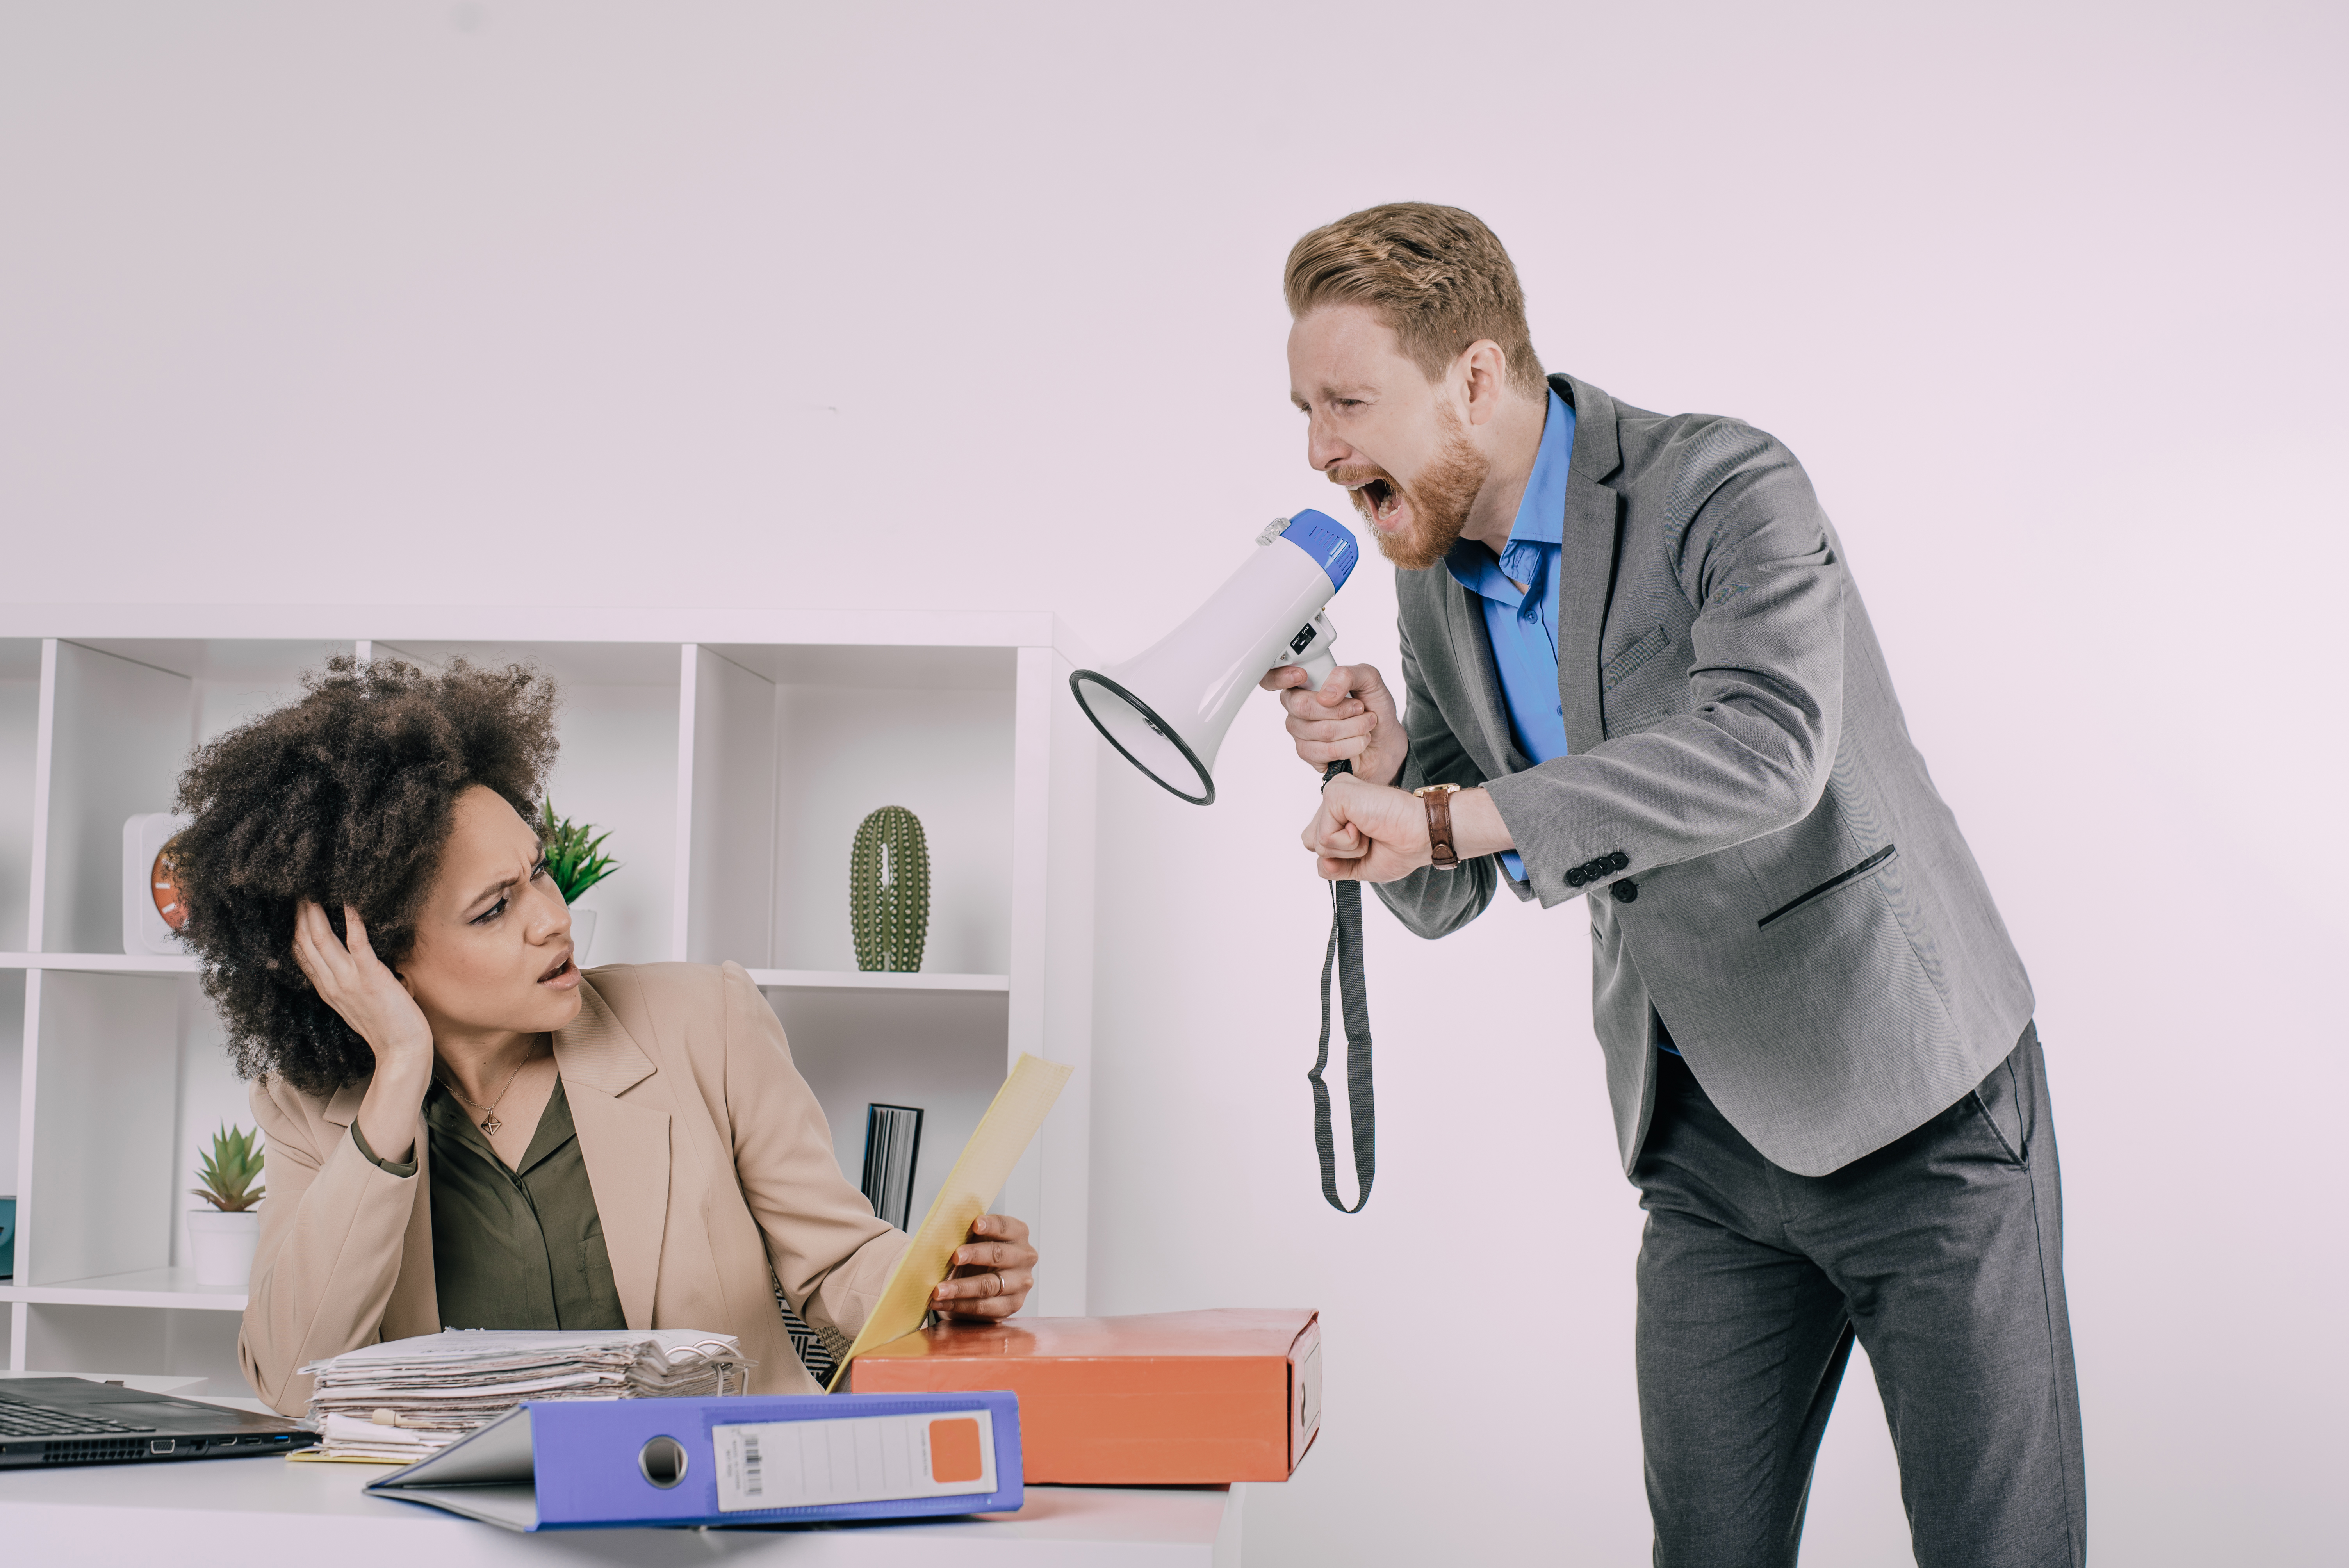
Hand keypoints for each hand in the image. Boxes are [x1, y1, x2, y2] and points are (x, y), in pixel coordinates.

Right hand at [290, 902, 433, 1069]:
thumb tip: (349, 962)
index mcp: (328, 990)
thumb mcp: (357, 1004)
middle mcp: (332, 984)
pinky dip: (352, 920)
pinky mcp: (371, 978)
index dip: (295, 929)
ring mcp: (349, 981)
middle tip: (301, 888)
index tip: (294, 907)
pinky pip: (357, 943)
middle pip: (305, 942)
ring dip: (317, 911)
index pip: (301, 954)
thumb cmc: (387, 1027)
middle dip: (300, 913)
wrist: (402, 1052)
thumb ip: (347, 983)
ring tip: (316, 889)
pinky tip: (350, 902)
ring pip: (322, 939)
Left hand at [930, 1214, 1036, 1321]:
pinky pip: (982, 1306)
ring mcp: (1020, 1283)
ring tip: (938, 1290)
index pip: (1006, 1226)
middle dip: (974, 1255)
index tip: (975, 1224)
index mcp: (1018, 1234)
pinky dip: (958, 1305)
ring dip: (960, 1288)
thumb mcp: (974, 1240)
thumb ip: (965, 1234)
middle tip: (954, 1257)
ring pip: (988, 1285)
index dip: (991, 1225)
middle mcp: (1025, 1257)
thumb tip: (939, 1233)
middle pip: (998, 1255)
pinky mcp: (1011, 1305)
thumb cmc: (976, 1256)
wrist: (980, 1284)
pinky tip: (940, 1302)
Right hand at [1259, 662, 1406, 786]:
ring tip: (1366, 724)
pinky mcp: (1310, 755)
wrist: (1386, 740)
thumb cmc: (1374, 708)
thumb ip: (1348, 675)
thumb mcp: (1369, 679)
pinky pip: (1326, 751)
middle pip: (1302, 706)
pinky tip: (1359, 741)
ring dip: (1354, 727)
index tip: (1302, 676)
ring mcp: (1300, 733)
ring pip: (1321, 730)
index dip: (1282, 677)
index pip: (1275, 678)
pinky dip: (1352, 745)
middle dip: (1340, 709)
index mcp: (1305, 684)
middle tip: (1360, 708)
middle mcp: (1297, 708)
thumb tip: (1326, 694)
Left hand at [1303, 773, 1431, 881]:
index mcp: (1340, 813)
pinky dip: (1349, 843)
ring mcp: (1334, 794)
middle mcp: (1335, 800)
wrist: (1423, 836)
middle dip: (1340, 854)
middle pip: (1310, 843)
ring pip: (1317, 842)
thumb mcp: (1361, 867)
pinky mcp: (1336, 794)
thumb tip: (1320, 863)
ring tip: (1372, 830)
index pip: (1315, 844)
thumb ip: (1334, 867)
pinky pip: (1325, 837)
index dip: (1339, 857)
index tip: (1370, 845)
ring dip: (1349, 849)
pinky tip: (1368, 826)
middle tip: (1371, 837)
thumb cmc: (1401, 848)